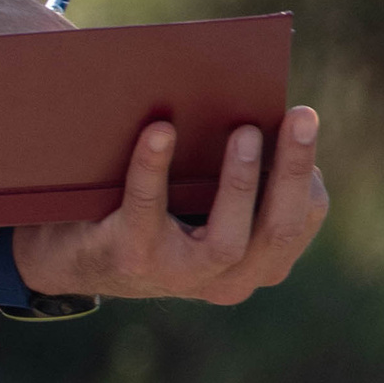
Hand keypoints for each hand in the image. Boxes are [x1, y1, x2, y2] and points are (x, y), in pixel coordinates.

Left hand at [13, 105, 328, 305]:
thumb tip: (255, 103)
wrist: (76, 250)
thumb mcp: (207, 195)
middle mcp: (231, 279)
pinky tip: (160, 131)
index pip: (302, 219)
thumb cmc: (157, 209)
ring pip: (228, 241)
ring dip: (240, 183)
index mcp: (260, 260)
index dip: (307, 173)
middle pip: (279, 230)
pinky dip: (153, 169)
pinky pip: (148, 211)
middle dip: (292, 170)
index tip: (302, 118)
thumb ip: (238, 170)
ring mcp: (183, 277)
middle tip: (298, 114)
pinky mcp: (135, 261)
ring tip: (243, 131)